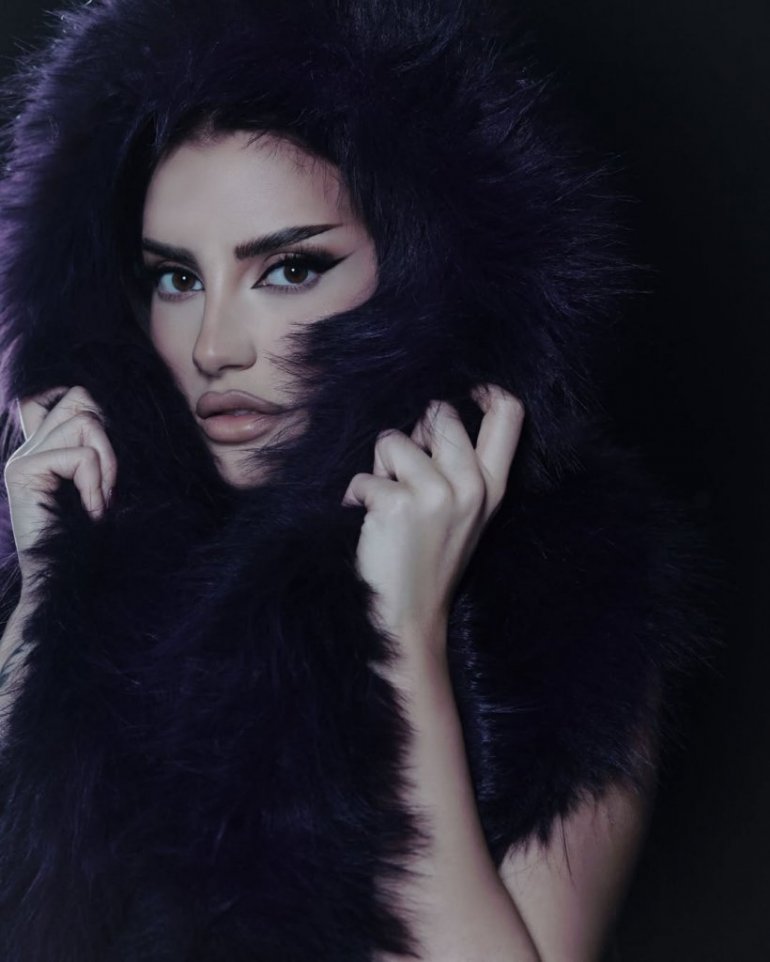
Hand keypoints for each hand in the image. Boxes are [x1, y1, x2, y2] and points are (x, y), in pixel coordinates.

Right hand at [3, 386, 117, 590]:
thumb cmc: (92, 537)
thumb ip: (102, 452)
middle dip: (109, 444)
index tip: (108, 455)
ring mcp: (22, 458)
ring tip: (98, 501)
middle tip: (106, 488)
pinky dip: (95, 485)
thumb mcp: (105, 486)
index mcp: (46, 449)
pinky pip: (81, 456)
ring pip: (86, 423)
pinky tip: (90, 511)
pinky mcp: (24, 471)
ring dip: (105, 467)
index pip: (72, 397)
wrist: (68, 579)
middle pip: (82, 402)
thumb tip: (113, 413)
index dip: (97, 409)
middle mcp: (29, 448)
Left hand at [342, 385, 523, 659]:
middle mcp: (471, 486)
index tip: (469, 389)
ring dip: (379, 468)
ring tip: (386, 505)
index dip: (489, 390)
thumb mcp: (465, 513)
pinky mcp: (398, 505)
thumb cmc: (430, 558)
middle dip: (412, 436)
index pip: (509, 416)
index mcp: (492, 487)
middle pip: (440, 416)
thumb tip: (431, 415)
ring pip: (392, 440)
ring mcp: (436, 495)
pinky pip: (363, 476)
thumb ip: (459, 465)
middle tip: (405, 477)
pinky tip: (367, 523)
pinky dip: (356, 497)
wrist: (409, 616)